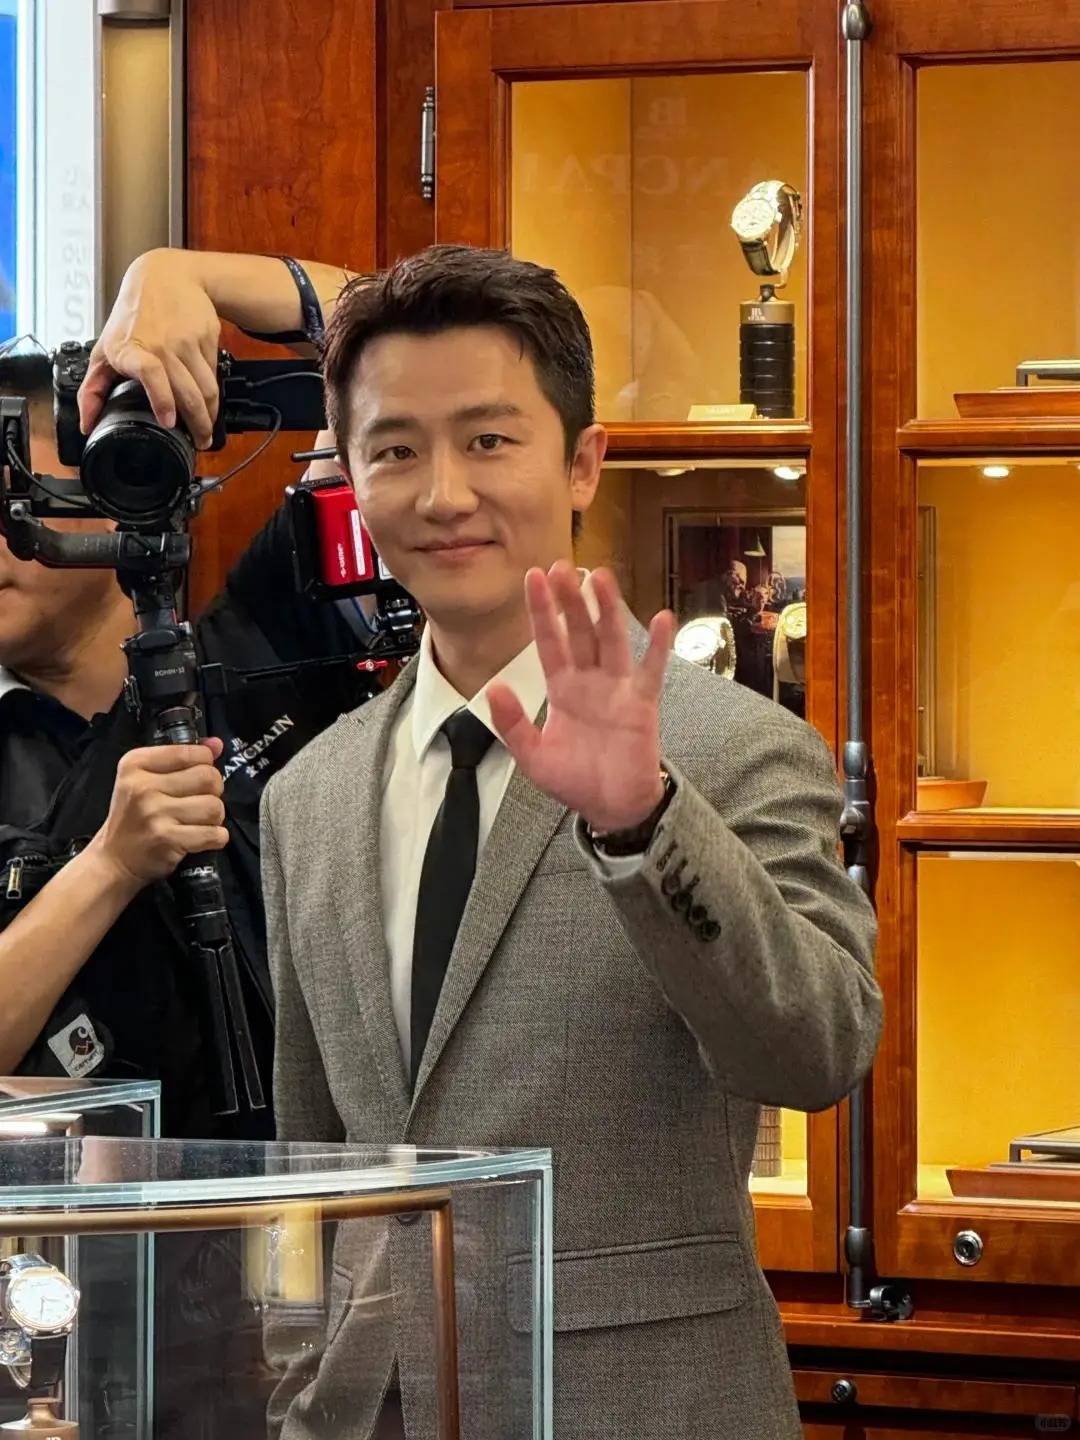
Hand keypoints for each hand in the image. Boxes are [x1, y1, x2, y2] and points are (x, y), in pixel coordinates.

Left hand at [77, 249, 221, 446]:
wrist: (165, 276)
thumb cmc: (133, 314)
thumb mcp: (106, 348)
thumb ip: (93, 388)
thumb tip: (86, 423)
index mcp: (131, 348)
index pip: (150, 372)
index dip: (161, 398)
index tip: (169, 421)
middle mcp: (161, 344)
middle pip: (187, 392)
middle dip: (197, 424)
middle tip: (199, 441)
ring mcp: (187, 340)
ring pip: (207, 389)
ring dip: (210, 414)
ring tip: (207, 428)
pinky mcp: (207, 337)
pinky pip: (214, 374)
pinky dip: (212, 392)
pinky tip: (208, 400)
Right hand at [89, 739, 228, 888]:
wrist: (114, 859)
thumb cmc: (134, 815)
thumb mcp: (146, 778)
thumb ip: (182, 757)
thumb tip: (217, 744)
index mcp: (135, 764)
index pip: (193, 753)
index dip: (205, 765)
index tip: (195, 778)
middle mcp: (143, 786)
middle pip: (209, 778)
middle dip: (213, 791)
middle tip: (199, 801)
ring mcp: (154, 813)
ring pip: (214, 806)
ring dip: (214, 817)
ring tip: (197, 821)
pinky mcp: (167, 839)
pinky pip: (214, 834)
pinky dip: (215, 837)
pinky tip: (201, 838)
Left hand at [487, 563, 673, 832]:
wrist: (611, 808)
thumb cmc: (575, 780)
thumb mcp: (533, 756)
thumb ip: (512, 723)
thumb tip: (493, 687)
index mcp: (563, 688)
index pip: (550, 641)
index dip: (542, 611)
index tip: (534, 577)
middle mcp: (590, 680)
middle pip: (580, 631)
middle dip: (570, 600)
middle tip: (562, 565)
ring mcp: (618, 688)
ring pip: (611, 641)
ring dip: (607, 609)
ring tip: (599, 577)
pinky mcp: (642, 704)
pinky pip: (651, 671)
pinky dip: (658, 646)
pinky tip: (663, 618)